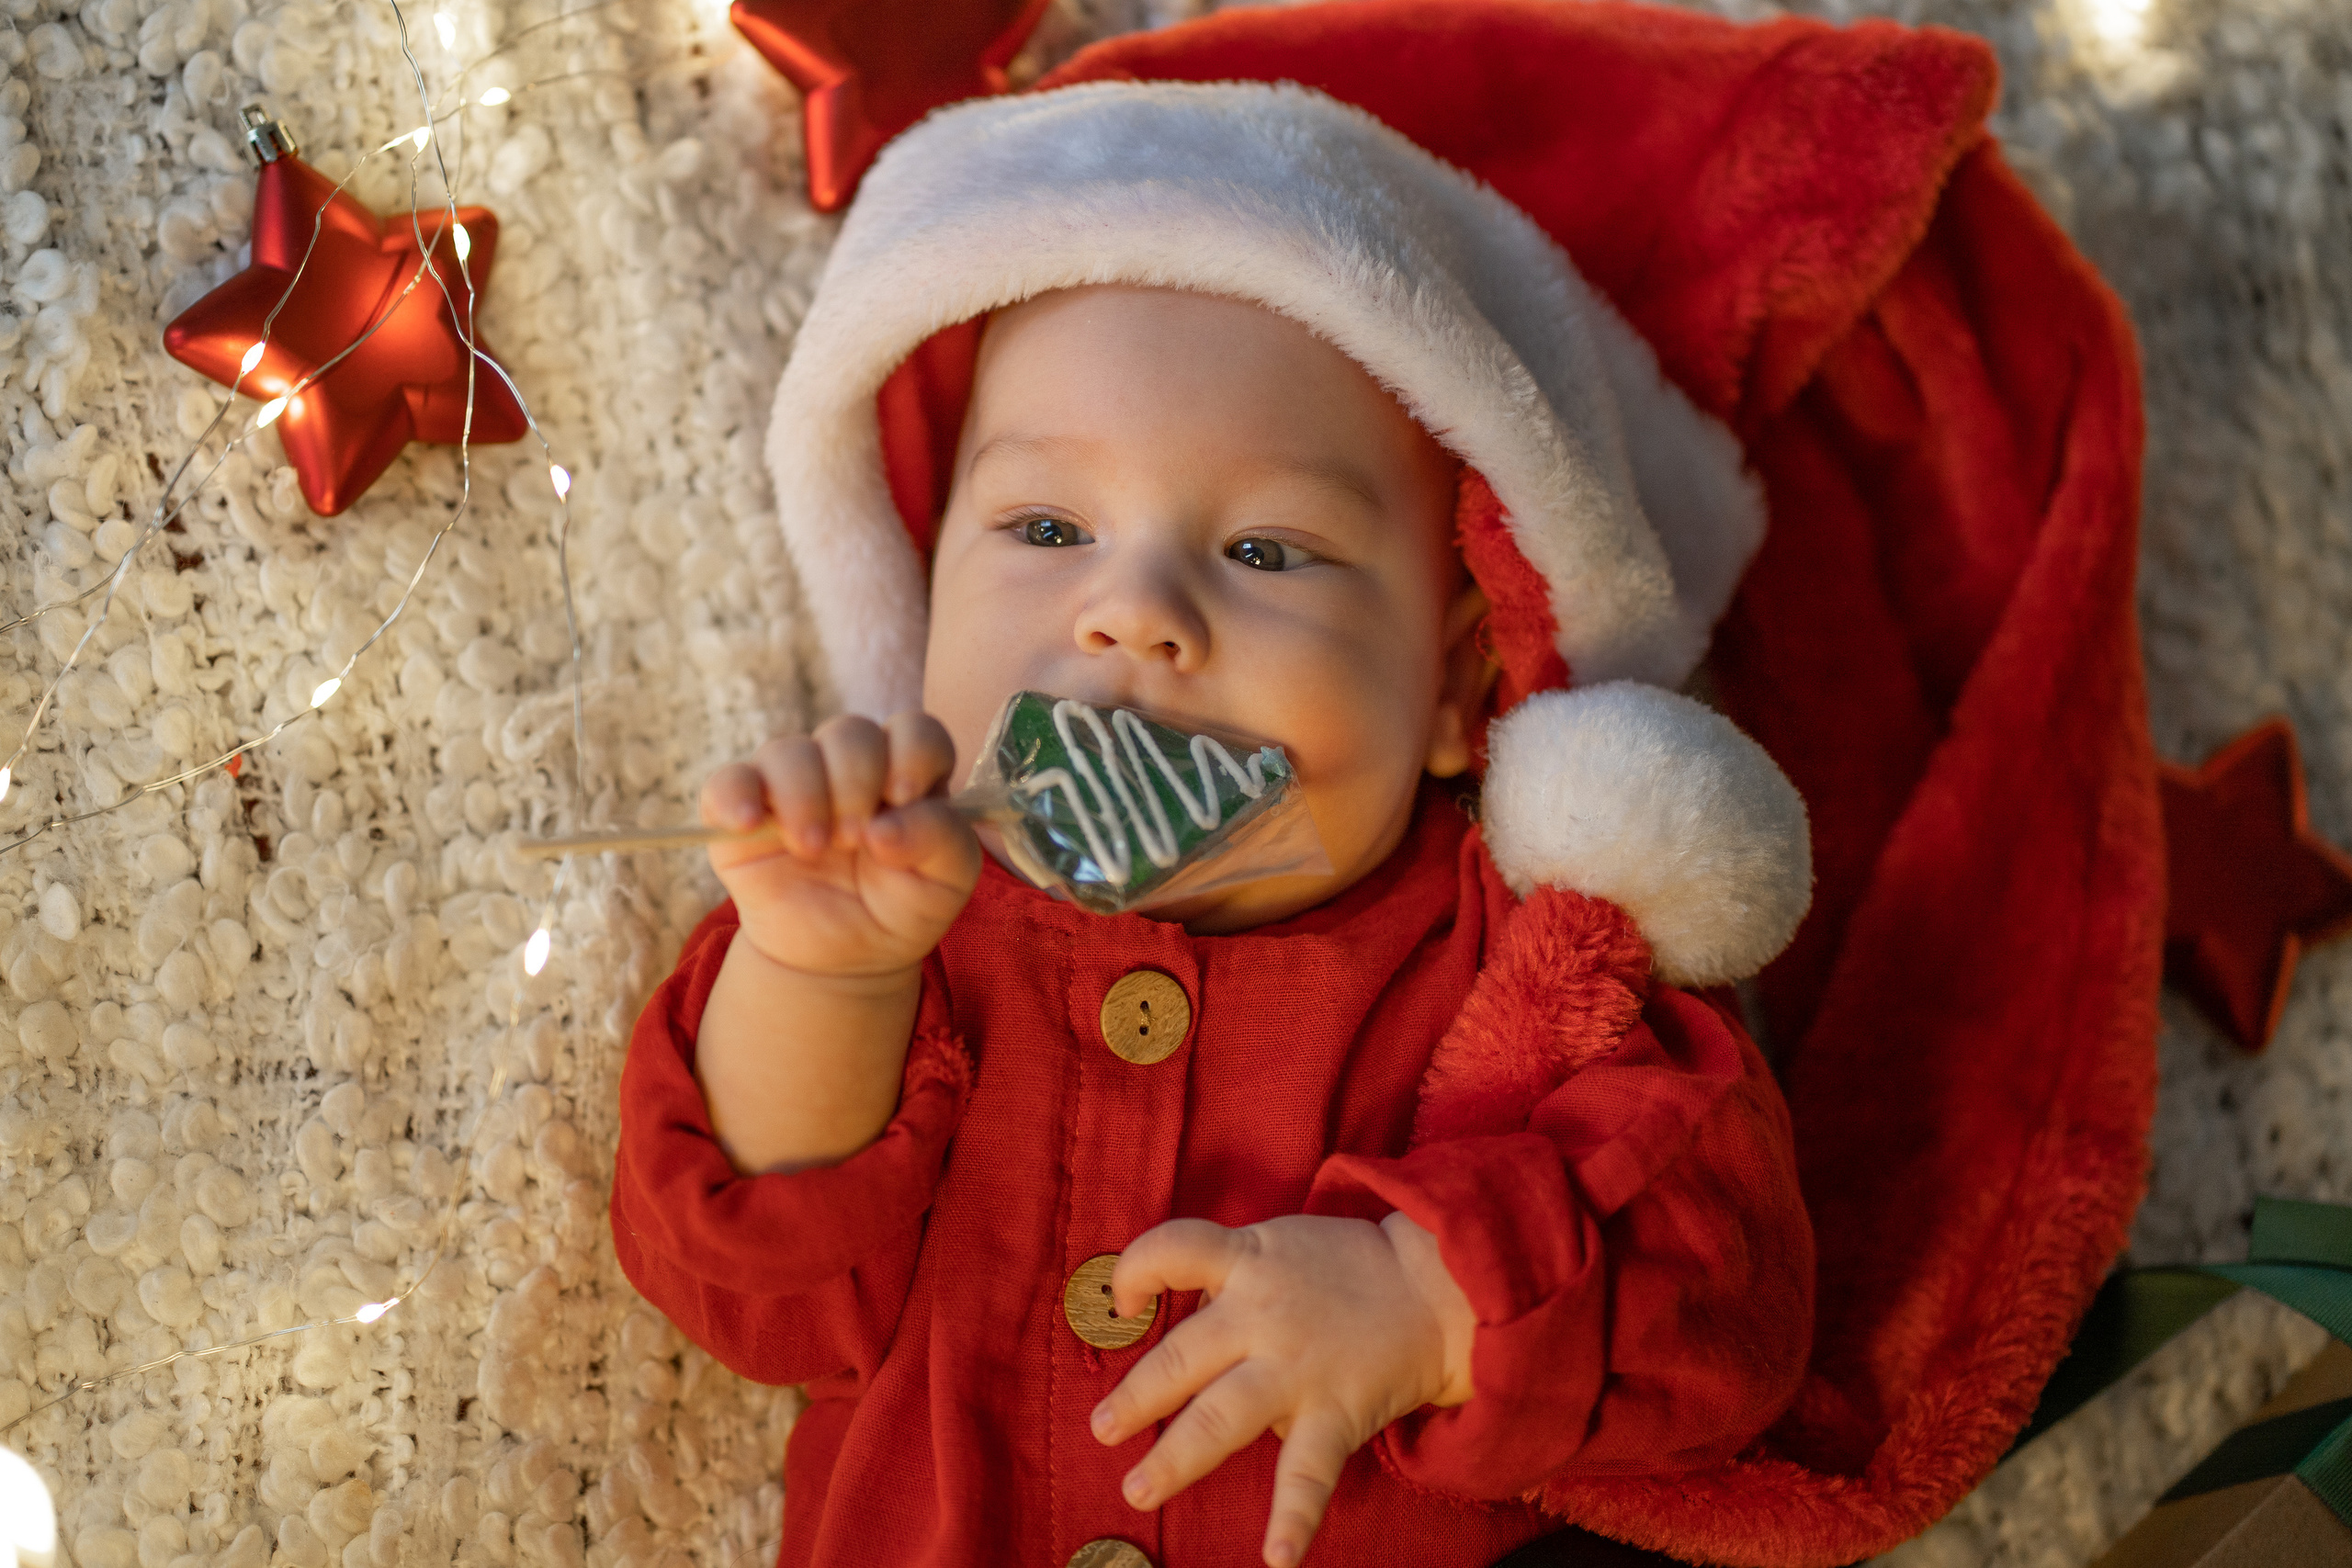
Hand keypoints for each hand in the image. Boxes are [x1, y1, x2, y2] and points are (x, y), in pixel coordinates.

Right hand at [699, 712, 980, 980]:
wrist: (844, 956)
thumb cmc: (902, 906)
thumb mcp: (946, 881)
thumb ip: (940, 839)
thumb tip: (888, 824)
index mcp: (907, 771)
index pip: (915, 731)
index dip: (911, 753)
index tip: (903, 797)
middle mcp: (850, 766)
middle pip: (850, 733)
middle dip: (855, 782)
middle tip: (854, 839)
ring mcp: (794, 783)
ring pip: (788, 750)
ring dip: (803, 795)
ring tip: (812, 848)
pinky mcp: (743, 810)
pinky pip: (727, 782)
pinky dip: (735, 796)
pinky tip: (750, 824)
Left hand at [1091, 1213, 1475, 1567]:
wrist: (1433, 1288)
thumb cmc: (1341, 1268)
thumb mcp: (1276, 1245)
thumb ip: (1224, 1273)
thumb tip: (1165, 1308)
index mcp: (1247, 1263)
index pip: (1174, 1251)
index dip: (1136, 1270)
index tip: (1122, 1300)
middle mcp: (1263, 1317)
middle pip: (1182, 1357)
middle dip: (1136, 1397)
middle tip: (1100, 1429)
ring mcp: (1297, 1370)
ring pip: (1222, 1417)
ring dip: (1175, 1458)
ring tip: (1139, 1488)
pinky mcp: (1335, 1414)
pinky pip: (1308, 1474)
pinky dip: (1294, 1519)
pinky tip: (1275, 1559)